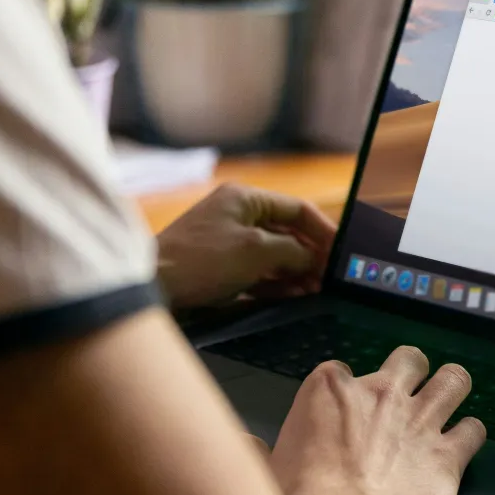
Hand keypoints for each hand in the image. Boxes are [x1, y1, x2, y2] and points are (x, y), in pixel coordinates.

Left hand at [156, 183, 336, 307]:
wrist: (153, 285)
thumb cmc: (201, 260)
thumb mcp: (256, 251)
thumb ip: (293, 252)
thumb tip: (313, 259)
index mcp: (245, 198)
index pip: (297, 209)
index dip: (323, 230)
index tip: (340, 252)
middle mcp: (237, 215)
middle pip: (287, 233)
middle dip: (310, 256)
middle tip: (330, 278)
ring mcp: (228, 242)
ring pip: (273, 255)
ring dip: (296, 273)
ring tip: (315, 291)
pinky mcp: (220, 267)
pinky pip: (257, 272)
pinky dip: (276, 283)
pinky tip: (293, 296)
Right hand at [270, 347, 487, 494]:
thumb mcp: (266, 469)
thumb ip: (258, 450)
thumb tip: (243, 444)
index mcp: (330, 390)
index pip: (341, 370)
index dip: (345, 390)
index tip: (344, 410)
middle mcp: (381, 395)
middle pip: (408, 359)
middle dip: (411, 371)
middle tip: (407, 391)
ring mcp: (420, 421)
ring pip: (453, 380)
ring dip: (452, 387)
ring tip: (449, 398)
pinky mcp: (448, 455)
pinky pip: (474, 430)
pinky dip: (470, 435)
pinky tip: (462, 444)